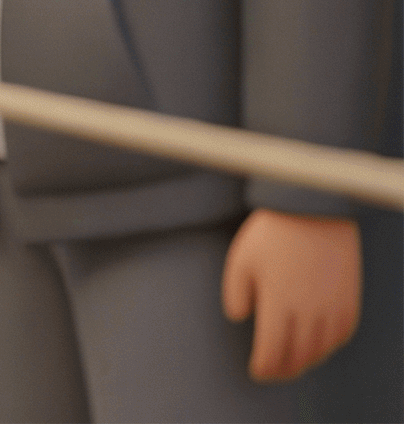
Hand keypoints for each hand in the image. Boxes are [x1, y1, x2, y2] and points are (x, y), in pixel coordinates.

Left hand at [223, 210, 361, 381]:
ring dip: (307, 361)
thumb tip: (239, 318)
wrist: (312, 210)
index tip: (256, 371)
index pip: (272, 351)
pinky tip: (319, 345)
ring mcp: (333, 306)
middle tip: (272, 373)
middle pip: (298, 356)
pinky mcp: (350, 299)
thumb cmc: (270, 233)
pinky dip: (330, 346)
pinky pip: (343, 334)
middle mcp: (309, 311)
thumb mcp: (240, 260)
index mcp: (278, 304)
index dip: (264, 367)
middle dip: (283, 370)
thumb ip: (234, 293)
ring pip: (322, 349)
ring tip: (293, 363)